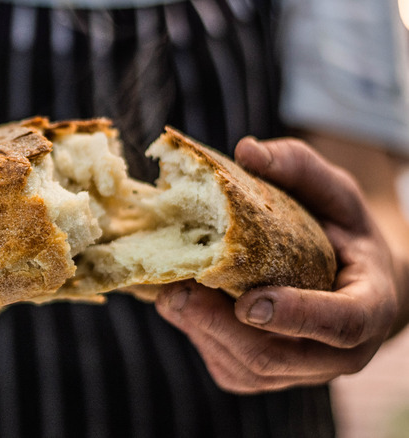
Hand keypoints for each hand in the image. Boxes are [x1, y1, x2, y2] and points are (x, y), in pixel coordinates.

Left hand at [155, 136, 398, 393]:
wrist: (347, 280)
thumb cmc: (341, 231)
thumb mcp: (334, 192)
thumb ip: (299, 168)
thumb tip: (247, 150)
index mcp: (369, 307)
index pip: (342, 324)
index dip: (298, 316)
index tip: (250, 301)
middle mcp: (338, 353)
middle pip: (277, 357)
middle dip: (220, 326)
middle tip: (176, 293)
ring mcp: (301, 371)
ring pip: (246, 370)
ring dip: (200, 332)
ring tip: (168, 292)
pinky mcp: (266, 377)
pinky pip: (228, 369)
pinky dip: (197, 337)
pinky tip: (180, 304)